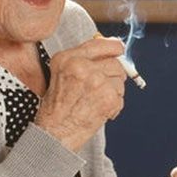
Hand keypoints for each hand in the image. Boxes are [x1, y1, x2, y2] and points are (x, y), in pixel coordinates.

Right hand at [34, 37, 126, 151]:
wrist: (55, 133)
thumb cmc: (56, 108)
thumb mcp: (60, 74)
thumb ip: (82, 59)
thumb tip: (110, 47)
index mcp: (68, 58)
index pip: (100, 44)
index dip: (113, 47)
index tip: (119, 50)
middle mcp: (82, 66)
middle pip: (115, 63)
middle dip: (114, 75)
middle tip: (101, 88)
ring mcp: (96, 80)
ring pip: (120, 80)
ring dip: (113, 92)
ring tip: (95, 101)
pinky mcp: (107, 96)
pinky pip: (121, 97)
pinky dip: (114, 106)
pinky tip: (99, 111)